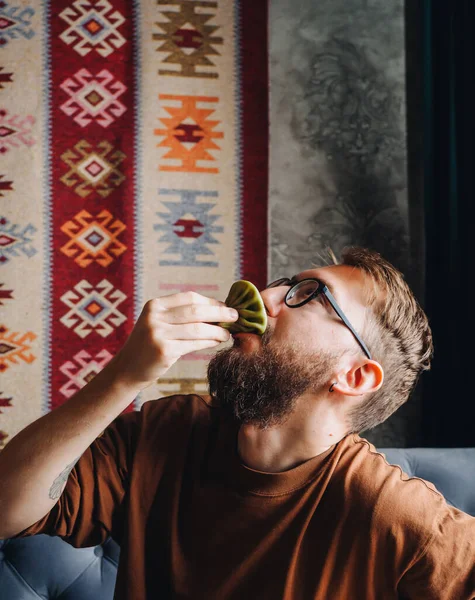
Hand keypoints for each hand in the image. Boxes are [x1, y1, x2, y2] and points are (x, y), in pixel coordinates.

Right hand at [108, 292, 238, 389]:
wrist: (128, 369)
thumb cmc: (149, 345)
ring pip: (198, 328)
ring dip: (217, 330)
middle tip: (235, 317)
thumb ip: (181, 315)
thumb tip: (217, 308)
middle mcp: (155, 317)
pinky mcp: (164, 351)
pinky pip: (194, 344)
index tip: (225, 306)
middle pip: (196, 311)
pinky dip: (209, 342)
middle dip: (219, 313)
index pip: (189, 298)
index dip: (210, 301)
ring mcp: (158, 333)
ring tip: (227, 333)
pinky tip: (217, 342)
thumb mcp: (159, 323)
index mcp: (154, 305)